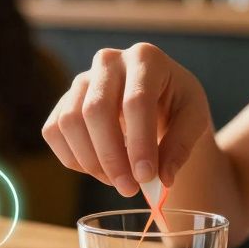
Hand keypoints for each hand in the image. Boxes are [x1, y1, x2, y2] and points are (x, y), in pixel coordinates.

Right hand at [42, 43, 212, 196]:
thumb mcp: (194, 118)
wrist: (157, 95)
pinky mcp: (65, 100)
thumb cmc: (176, 104)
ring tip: (118, 181)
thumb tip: (162, 179)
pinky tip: (99, 171)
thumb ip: (181, 146)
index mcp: (145, 58)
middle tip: (129, 189)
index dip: (139, 143)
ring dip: (91, 162)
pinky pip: (54, 132)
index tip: (146, 177)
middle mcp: (108, 61)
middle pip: (96, 110)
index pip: (136, 101)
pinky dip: (73, 159)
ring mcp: (81, 80)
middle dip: (111, 157)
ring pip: (69, 122)